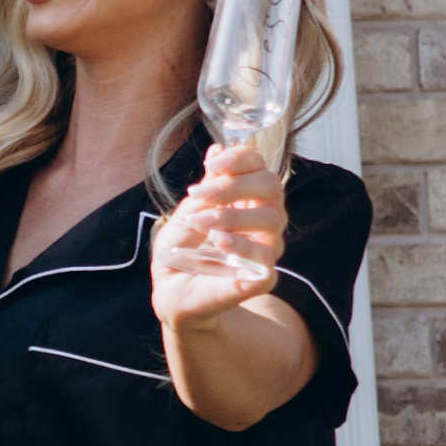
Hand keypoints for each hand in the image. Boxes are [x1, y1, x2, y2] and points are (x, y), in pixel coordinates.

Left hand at [149, 155, 291, 331]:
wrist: (173, 295)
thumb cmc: (180, 252)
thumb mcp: (185, 215)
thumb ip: (205, 189)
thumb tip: (216, 150)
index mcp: (247, 198)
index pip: (258, 166)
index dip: (240, 158)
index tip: (212, 164)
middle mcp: (264, 219)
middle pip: (272, 186)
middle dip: (235, 184)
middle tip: (199, 195)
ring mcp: (267, 249)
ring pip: (271, 220)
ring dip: (231, 215)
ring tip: (199, 223)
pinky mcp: (263, 277)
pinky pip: (266, 258)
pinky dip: (242, 246)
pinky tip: (218, 242)